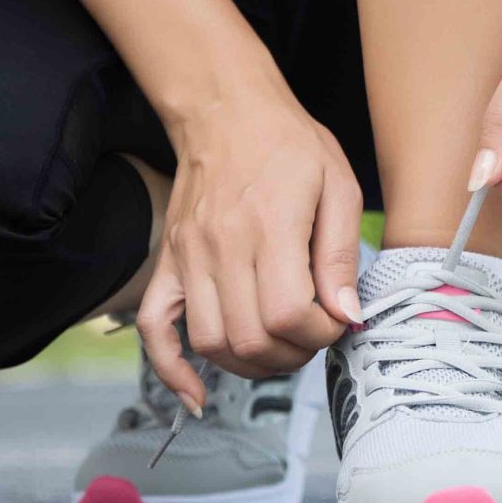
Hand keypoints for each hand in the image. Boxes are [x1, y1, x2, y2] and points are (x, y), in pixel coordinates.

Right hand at [136, 70, 362, 411]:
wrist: (225, 110)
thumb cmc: (288, 144)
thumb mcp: (338, 187)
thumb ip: (343, 255)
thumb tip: (347, 316)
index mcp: (269, 227)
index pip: (288, 315)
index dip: (320, 333)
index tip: (337, 320)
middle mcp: (220, 248)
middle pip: (250, 339)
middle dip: (293, 354)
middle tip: (315, 334)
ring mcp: (187, 258)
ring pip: (211, 343)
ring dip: (250, 364)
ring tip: (281, 346)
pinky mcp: (168, 263)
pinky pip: (154, 328)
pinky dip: (171, 369)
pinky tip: (196, 392)